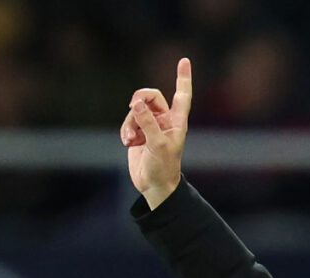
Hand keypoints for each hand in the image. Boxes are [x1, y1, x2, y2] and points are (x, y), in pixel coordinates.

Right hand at [120, 58, 191, 209]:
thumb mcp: (157, 144)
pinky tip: (127, 143)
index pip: (182, 95)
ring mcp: (150, 127)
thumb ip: (147, 122)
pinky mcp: (137, 134)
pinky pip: (128, 123)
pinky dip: (125, 131)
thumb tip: (136, 103)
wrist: (154, 186)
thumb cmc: (163, 167)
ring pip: (136, 111)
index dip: (183, 78)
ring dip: (129, 122)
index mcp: (176, 121)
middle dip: (140, 99)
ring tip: (129, 139)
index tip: (184, 60)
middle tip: (133, 106)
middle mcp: (164, 121)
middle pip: (151, 96)